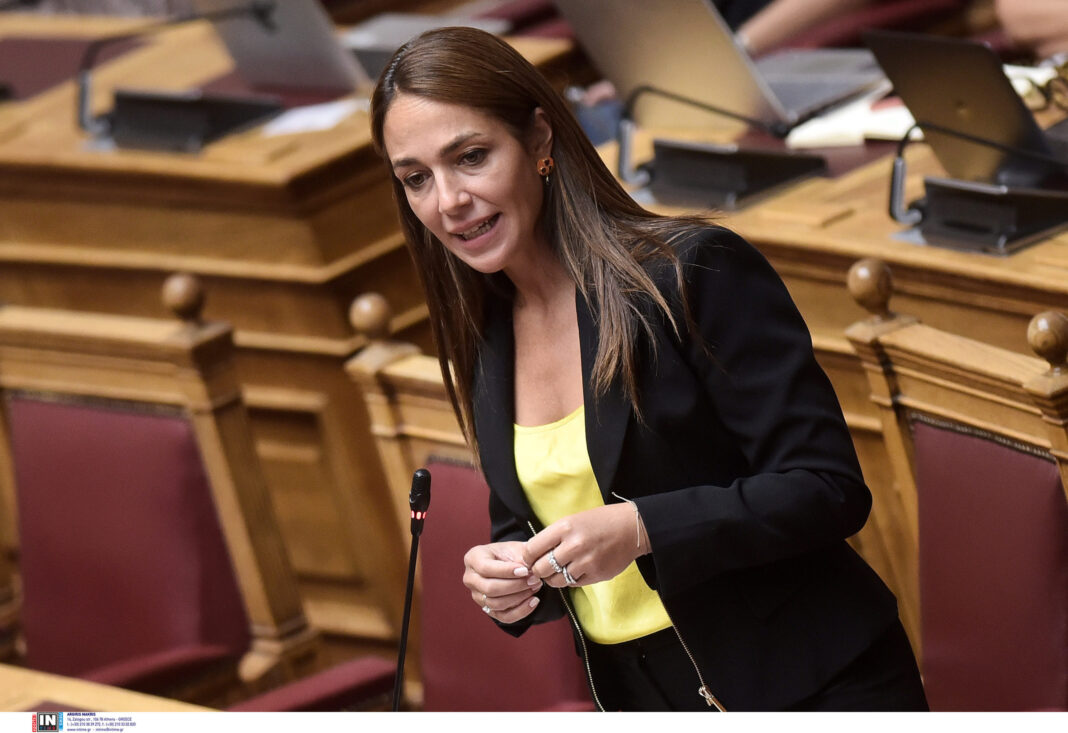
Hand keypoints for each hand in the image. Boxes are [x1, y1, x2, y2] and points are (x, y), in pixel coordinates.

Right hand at [463, 541, 542, 623]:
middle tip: (534, 579)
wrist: (508, 563)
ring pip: (496, 604)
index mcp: (473, 559)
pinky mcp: (488, 610)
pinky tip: (534, 601)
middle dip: (515, 586)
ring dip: (519, 597)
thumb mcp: (515, 548)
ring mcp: (477, 596)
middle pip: (489, 589)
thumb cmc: (510, 553)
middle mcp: (471, 579)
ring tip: (535, 586)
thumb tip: (530, 571)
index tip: (525, 570)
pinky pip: (504, 617)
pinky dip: (521, 611)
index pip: (486, 568)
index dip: (506, 571)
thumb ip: (521, 557)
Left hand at [522, 503, 646, 588]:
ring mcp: (586, 562)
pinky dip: (571, 580)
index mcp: (564, 528)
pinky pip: (573, 584)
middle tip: (542, 568)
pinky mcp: (597, 575)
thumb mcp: (572, 521)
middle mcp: (573, 545)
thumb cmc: (599, 522)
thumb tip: (532, 555)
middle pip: (541, 569)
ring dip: (554, 578)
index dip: (527, 557)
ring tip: (559, 570)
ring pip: (556, 581)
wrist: (632, 528)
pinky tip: (576, 570)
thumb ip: (553, 537)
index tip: (530, 559)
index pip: (531, 549)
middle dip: (538, 571)